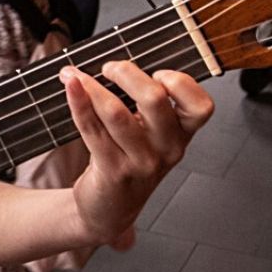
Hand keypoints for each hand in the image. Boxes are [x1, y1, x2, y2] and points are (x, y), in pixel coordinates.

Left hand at [64, 62, 212, 242]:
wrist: (109, 210)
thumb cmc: (129, 161)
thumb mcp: (151, 136)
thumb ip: (148, 102)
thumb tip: (122, 61)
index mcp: (182, 135)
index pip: (201, 106)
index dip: (181, 83)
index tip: (157, 72)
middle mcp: (166, 149)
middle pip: (154, 99)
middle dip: (127, 73)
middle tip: (109, 68)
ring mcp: (141, 162)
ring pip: (117, 113)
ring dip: (92, 86)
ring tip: (75, 74)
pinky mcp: (113, 171)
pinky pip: (92, 129)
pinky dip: (78, 102)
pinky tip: (70, 86)